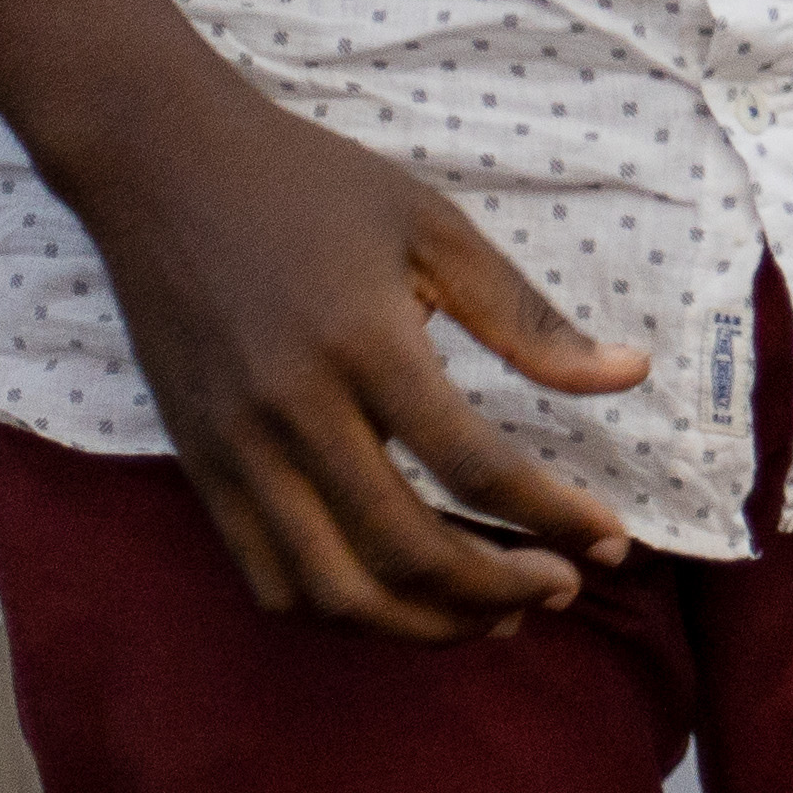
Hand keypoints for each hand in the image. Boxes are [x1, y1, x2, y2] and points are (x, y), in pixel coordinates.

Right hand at [69, 70, 652, 639]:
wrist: (163, 168)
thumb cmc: (314, 187)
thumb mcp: (437, 227)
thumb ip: (528, 317)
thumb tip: (629, 375)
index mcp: (364, 344)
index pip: (474, 465)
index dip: (554, 516)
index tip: (613, 542)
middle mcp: (291, 413)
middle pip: (402, 550)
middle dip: (494, 589)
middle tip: (562, 588)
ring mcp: (233, 451)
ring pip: (329, 590)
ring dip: (420, 623)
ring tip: (492, 614)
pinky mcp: (198, 468)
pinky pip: (267, 577)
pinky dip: (339, 610)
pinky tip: (401, 598)